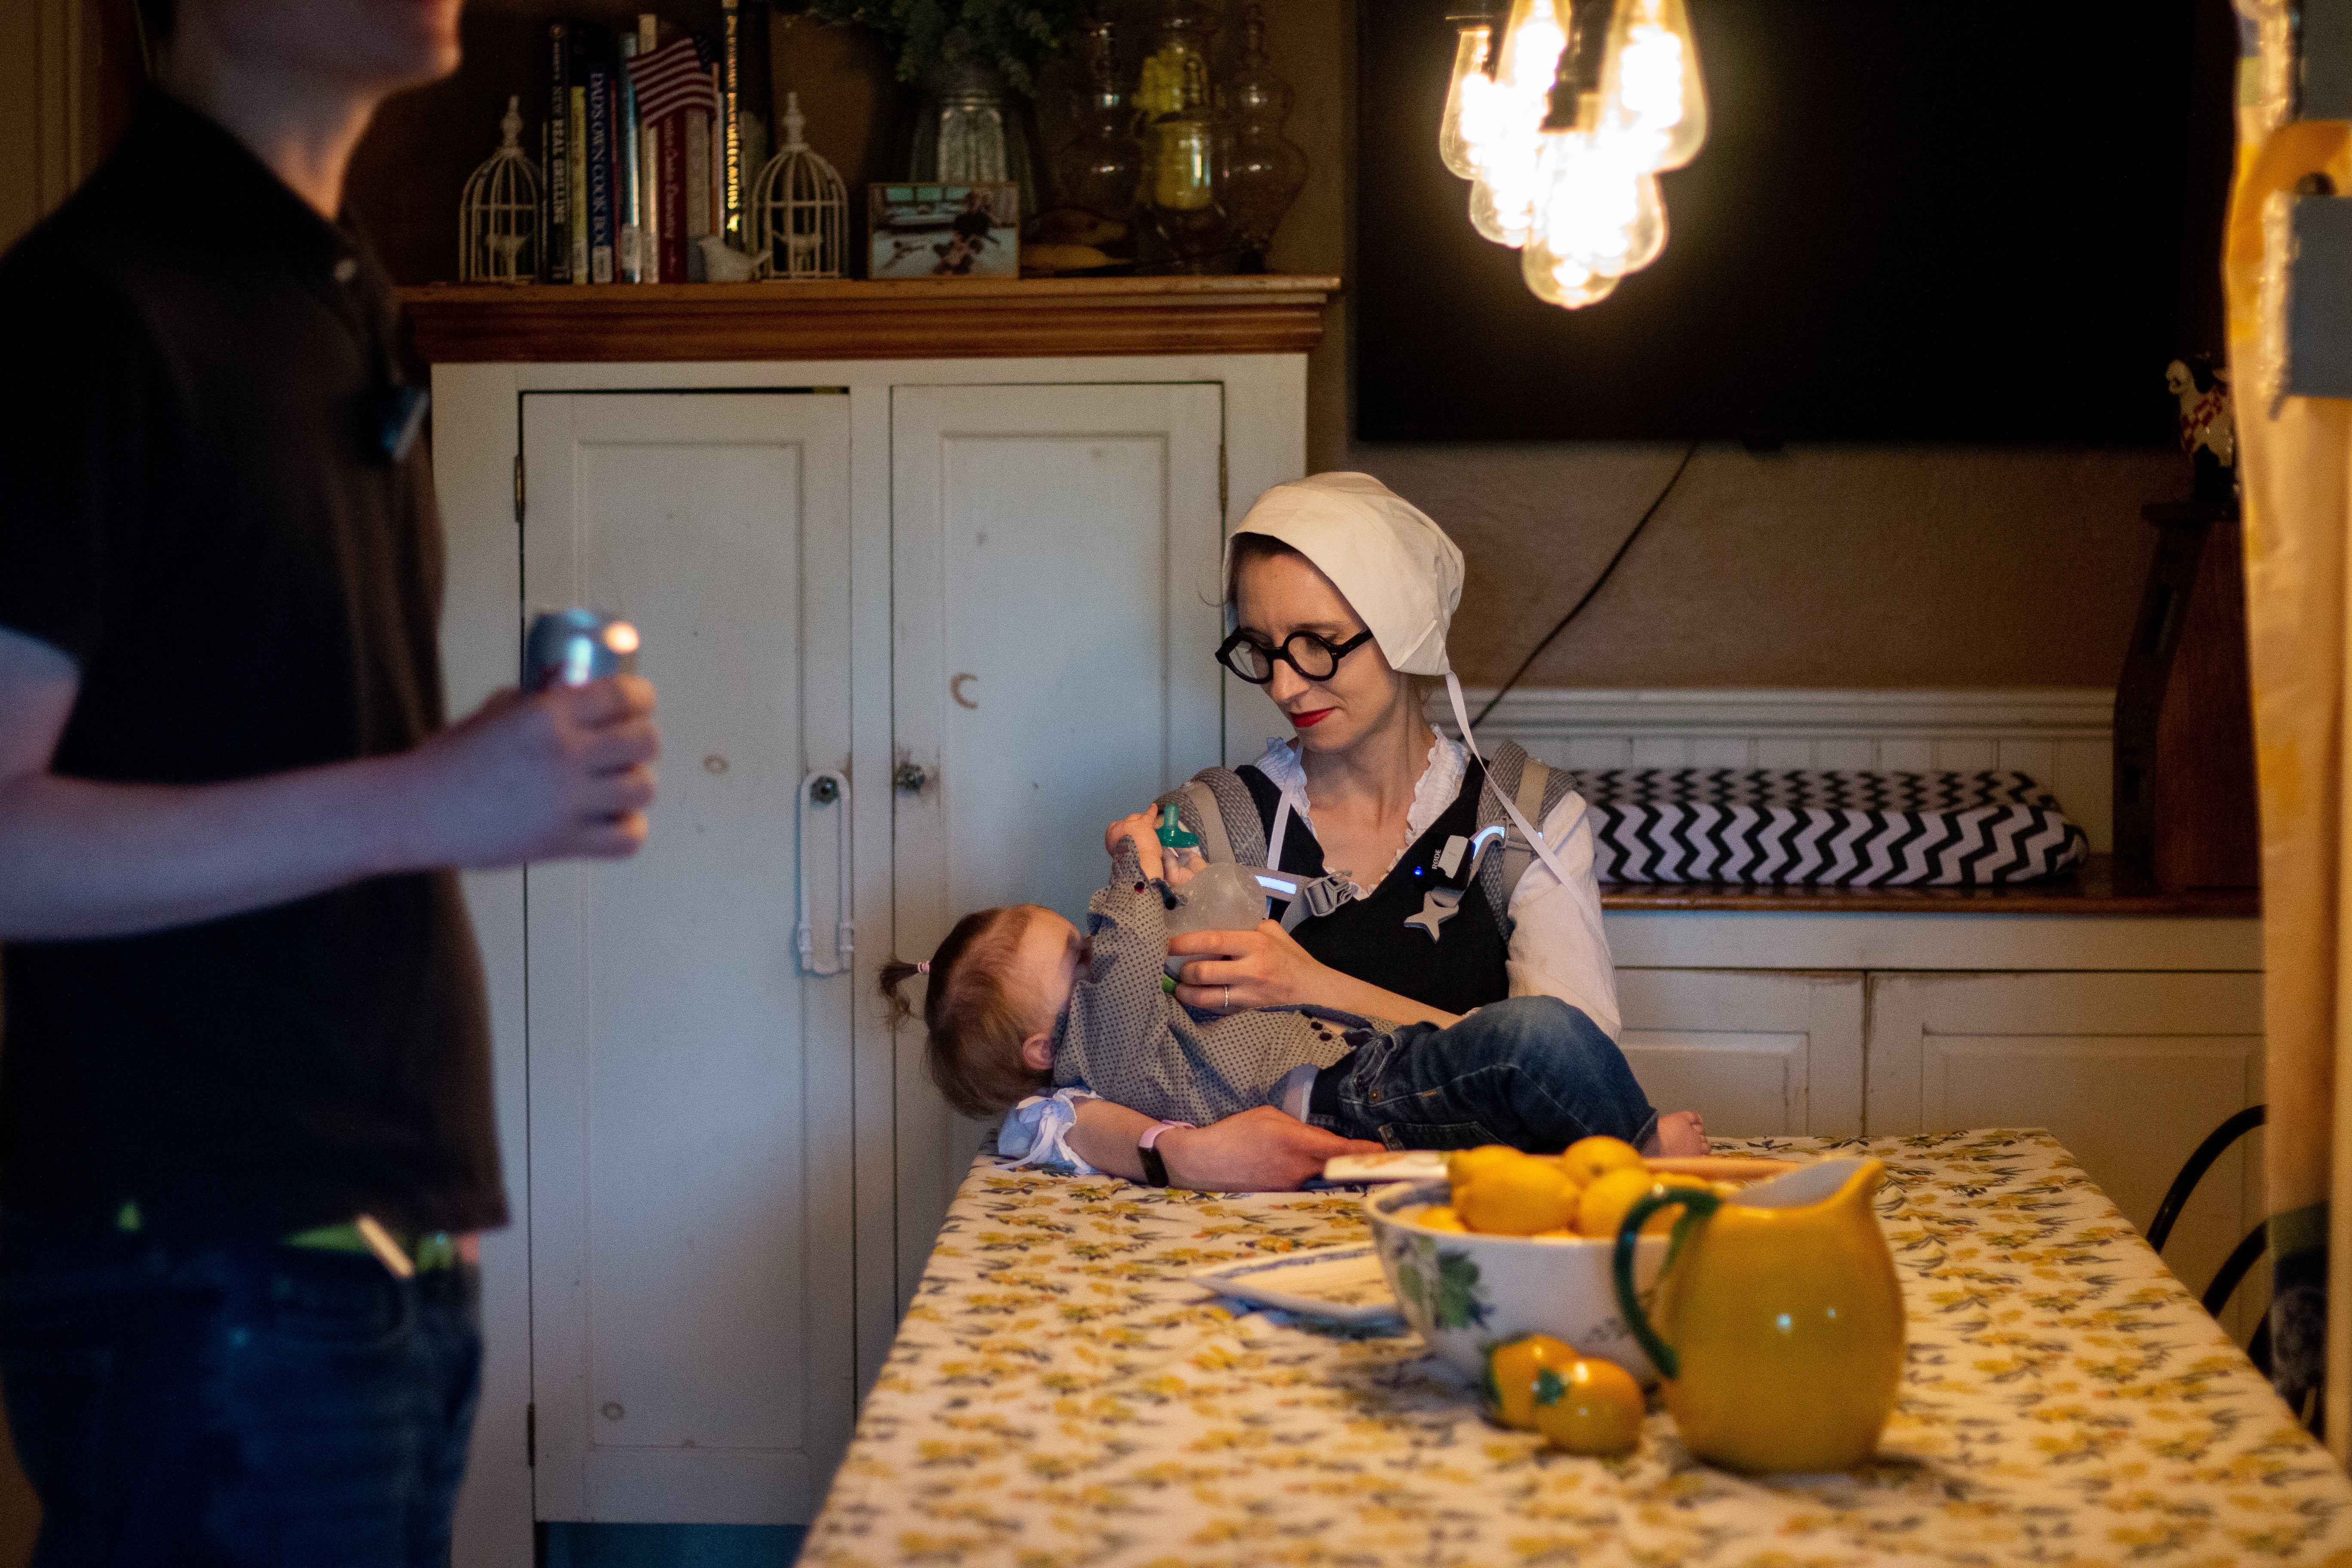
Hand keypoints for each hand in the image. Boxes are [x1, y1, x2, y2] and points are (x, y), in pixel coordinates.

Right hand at [410, 675, 660, 867]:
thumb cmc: (451, 760)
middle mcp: (565, 754)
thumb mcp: (494, 714)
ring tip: (611, 786)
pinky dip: (627, 830)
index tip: (636, 704)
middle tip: (621, 748)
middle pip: (646, 740)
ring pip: (644, 788)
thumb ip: (538, 698)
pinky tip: (608, 821)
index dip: (640, 698)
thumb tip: (571, 682)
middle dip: (639, 741)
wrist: (417, 811)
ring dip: (633, 785)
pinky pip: (628, 838)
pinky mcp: (565, 843)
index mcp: (547, 715)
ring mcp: (568, 802)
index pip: (625, 695)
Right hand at [1107, 810, 1166, 882]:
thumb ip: (1123, 848)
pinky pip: (1148, 814)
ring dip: (1144, 821)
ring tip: (1153, 826)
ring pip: (1138, 818)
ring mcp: (1131, 824)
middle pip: (1128, 821)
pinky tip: (1154, 807)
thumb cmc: (1131, 864)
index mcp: (1111, 837)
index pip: (1116, 827)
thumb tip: (1132, 848)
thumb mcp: (1120, 856)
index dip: (1125, 830)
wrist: (1137, 864)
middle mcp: (1119, 828)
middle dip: (1135, 826)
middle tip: (1143, 833)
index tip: (1130, 834)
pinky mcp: (1143, 823)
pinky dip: (1152, 810)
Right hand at [1158, 1106, 1383, 1190]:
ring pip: (1321, 1179)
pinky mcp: (1282, 1199)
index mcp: (1296, 1142)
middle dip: (1353, 1165)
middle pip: (1338, 1169)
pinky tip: (1293, 1174)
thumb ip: (1300, 1128)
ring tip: (1313, 1163)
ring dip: (1326, 1172)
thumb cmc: (1235, 1134)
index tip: (1385, 1154)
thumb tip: (1320, 1138)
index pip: (1341, 1150)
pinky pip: (1304, 1188)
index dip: (1365, 1154)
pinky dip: (1307, 1181)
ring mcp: (1291, 1188)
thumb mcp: (1269, 1117)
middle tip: (1374, 1164)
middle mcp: (1298, 1169)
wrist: (1203, 1163)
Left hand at [1168, 919, 1329, 1011]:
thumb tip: (1215, 916)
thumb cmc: (1290, 955)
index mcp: (1255, 942)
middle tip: (1171, 964)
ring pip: (1206, 995)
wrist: (1312, 987)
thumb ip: (1245, 925)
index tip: (1167, 942)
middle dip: (1182, 970)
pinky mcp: (1248, 1007)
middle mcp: (1250, 968)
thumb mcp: (1271, 931)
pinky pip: (1216, 1007)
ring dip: (1185, 991)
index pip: (1213, 939)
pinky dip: (1199, 1002)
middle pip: (1204, 971)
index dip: (1185, 942)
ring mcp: (1248, 991)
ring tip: (1176, 985)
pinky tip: (1190, 997)